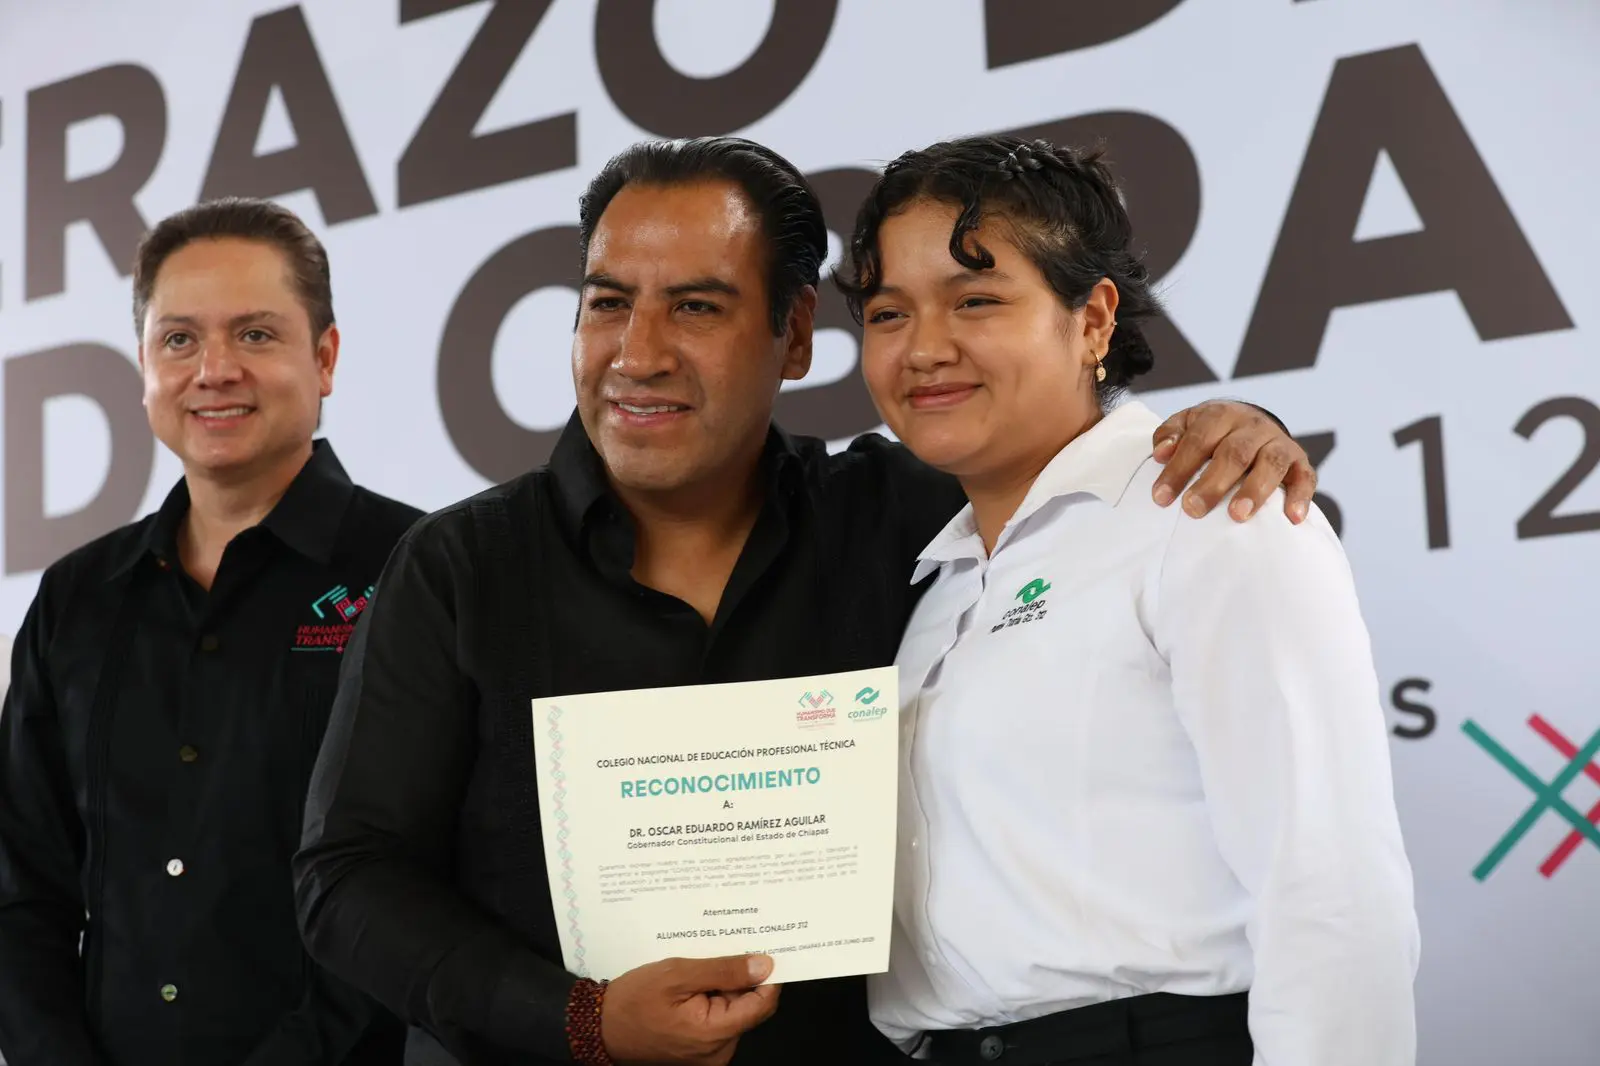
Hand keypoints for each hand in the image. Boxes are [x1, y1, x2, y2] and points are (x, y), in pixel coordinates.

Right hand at [601, 953, 780, 1064]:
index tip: (763, 949)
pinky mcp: (699, 1050)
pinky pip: (717, 1019)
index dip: (767, 975)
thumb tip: (764, 965)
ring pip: (732, 1011)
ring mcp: (708, 1054)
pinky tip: (692, 983)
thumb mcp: (677, 975)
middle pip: (748, 1006)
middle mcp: (718, 1052)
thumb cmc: (632, 1002)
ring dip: (721, 987)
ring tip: (696, 969)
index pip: (762, 1004)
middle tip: (717, 952)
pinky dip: (710, 998)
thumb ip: (723, 971)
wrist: (599, 1027)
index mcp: (715, 1035)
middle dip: (737, 979)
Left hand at [1150, 401, 1315, 523]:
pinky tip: (1291, 518)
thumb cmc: (1212, 433)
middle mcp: (1254, 426)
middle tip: (1193, 509)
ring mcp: (1279, 443)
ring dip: (1255, 490)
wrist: (1252, 424)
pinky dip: (1300, 497)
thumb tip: (1160, 453)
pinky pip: (1305, 478)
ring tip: (1237, 515)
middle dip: (1212, 483)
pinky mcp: (1300, 462)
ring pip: (1271, 463)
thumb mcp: (1188, 424)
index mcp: (1222, 415)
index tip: (1161, 497)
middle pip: (1234, 453)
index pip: (1198, 440)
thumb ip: (1170, 434)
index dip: (1179, 468)